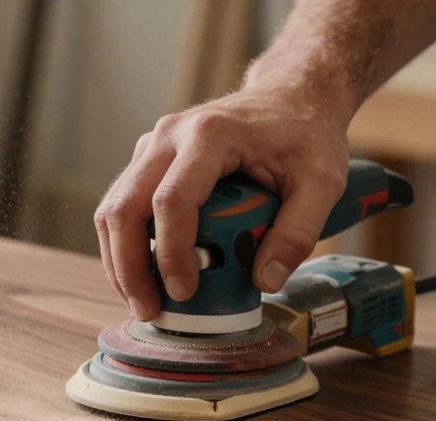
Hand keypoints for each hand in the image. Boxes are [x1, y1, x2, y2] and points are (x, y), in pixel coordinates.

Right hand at [93, 82, 352, 321]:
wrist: (291, 96)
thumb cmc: (305, 133)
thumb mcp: (323, 182)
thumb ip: (299, 232)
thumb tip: (266, 280)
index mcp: (210, 135)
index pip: (172, 200)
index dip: (171, 253)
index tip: (184, 292)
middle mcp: (170, 136)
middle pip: (125, 206)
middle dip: (129, 266)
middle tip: (148, 310)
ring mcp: (154, 147)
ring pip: (113, 207)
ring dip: (119, 260)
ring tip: (141, 301)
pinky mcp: (150, 161)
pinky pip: (123, 206)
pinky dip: (125, 245)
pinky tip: (143, 277)